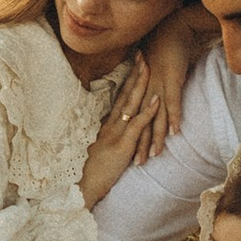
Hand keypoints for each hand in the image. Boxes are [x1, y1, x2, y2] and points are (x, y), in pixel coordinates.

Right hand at [78, 61, 156, 206]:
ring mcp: (116, 133)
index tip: (134, 63)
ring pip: (131, 103)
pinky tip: (157, 100)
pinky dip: (147, 111)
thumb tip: (118, 130)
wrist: (83, 187)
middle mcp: (111, 124)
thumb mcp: (103, 150)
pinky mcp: (123, 145)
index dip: (128, 79)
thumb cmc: (93, 172)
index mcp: (108, 125)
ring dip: (141, 84)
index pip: (120, 97)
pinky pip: (137, 124)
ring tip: (149, 66)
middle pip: (125, 94)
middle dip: (135, 74)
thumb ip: (111, 138)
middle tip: (142, 53)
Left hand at [133, 11, 205, 157]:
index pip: (135, 118)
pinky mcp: (171, 80)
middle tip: (137, 164)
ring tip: (154, 155)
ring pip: (154, 116)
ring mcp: (157, 85)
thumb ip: (155, 88)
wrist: (172, 28)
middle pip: (141, 122)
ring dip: (156, 137)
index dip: (132, 135)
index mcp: (141, 89)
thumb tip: (156, 101)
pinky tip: (174, 133)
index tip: (128, 154)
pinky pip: (172, 102)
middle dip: (139, 144)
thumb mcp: (156, 72)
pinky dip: (173, 117)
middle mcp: (146, 89)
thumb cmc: (165, 48)